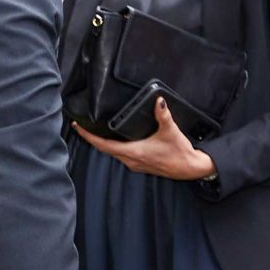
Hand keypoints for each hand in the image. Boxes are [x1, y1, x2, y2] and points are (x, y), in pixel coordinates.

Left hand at [75, 97, 216, 180]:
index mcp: (134, 152)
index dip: (89, 136)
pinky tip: (115, 139)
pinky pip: (121, 155)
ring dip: (103, 143)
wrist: (190, 168)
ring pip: (112, 153)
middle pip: (104, 149)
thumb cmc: (180, 153)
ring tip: (96, 131)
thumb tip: (159, 101)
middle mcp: (131, 160)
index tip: (78, 127)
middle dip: (93, 138)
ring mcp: (135, 164)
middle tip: (83, 126)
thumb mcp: (171, 131)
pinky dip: (114, 146)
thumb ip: (163, 114)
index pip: (103, 145)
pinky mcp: (140, 164)